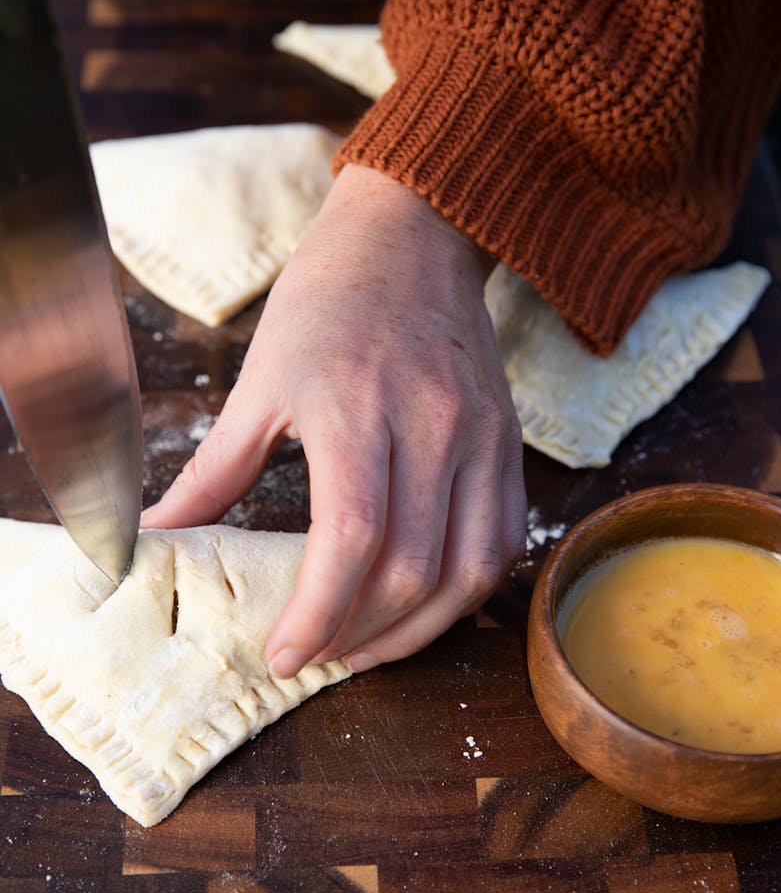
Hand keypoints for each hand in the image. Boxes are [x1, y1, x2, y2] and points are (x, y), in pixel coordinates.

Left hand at [142, 165, 526, 675]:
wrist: (411, 239)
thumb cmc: (326, 302)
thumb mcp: (259, 381)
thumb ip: (213, 472)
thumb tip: (159, 537)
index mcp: (355, 407)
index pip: (350, 540)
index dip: (317, 614)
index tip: (284, 653)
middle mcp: (432, 425)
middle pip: (412, 570)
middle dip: (360, 635)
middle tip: (318, 652)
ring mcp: (481, 436)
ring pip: (468, 572)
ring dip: (419, 630)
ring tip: (369, 646)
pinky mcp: (508, 443)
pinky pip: (502, 540)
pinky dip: (465, 590)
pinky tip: (423, 602)